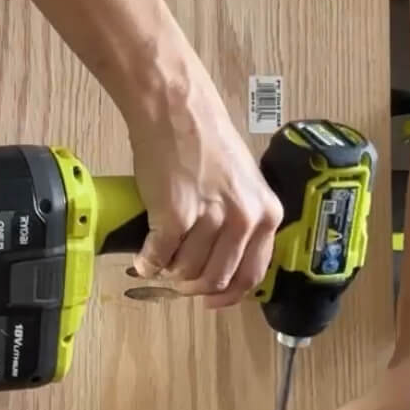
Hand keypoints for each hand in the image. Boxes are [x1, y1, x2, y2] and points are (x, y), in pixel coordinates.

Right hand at [127, 67, 282, 305]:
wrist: (177, 109)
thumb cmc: (206, 137)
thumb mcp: (243, 181)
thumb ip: (242, 217)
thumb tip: (222, 254)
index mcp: (266, 214)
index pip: (253, 274)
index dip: (229, 294)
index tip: (213, 299)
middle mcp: (244, 221)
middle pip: (218, 279)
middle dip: (194, 286)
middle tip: (178, 280)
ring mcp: (210, 220)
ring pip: (188, 271)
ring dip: (170, 272)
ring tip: (160, 261)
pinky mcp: (175, 216)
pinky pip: (160, 256)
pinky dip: (148, 262)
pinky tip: (143, 257)